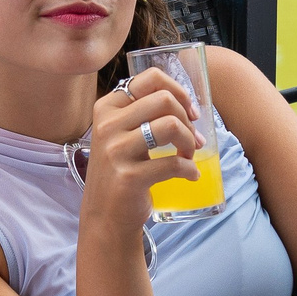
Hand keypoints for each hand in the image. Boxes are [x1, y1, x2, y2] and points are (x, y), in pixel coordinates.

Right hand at [81, 67, 199, 238]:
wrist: (105, 217)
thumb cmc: (119, 172)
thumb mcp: (120, 136)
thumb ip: (141, 114)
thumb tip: (187, 103)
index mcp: (106, 108)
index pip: (148, 79)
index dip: (178, 90)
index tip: (189, 111)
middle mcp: (107, 126)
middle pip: (163, 99)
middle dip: (186, 118)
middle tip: (191, 139)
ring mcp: (115, 151)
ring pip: (170, 125)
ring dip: (189, 142)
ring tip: (189, 156)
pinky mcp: (129, 177)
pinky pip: (174, 164)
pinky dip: (190, 170)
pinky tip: (190, 176)